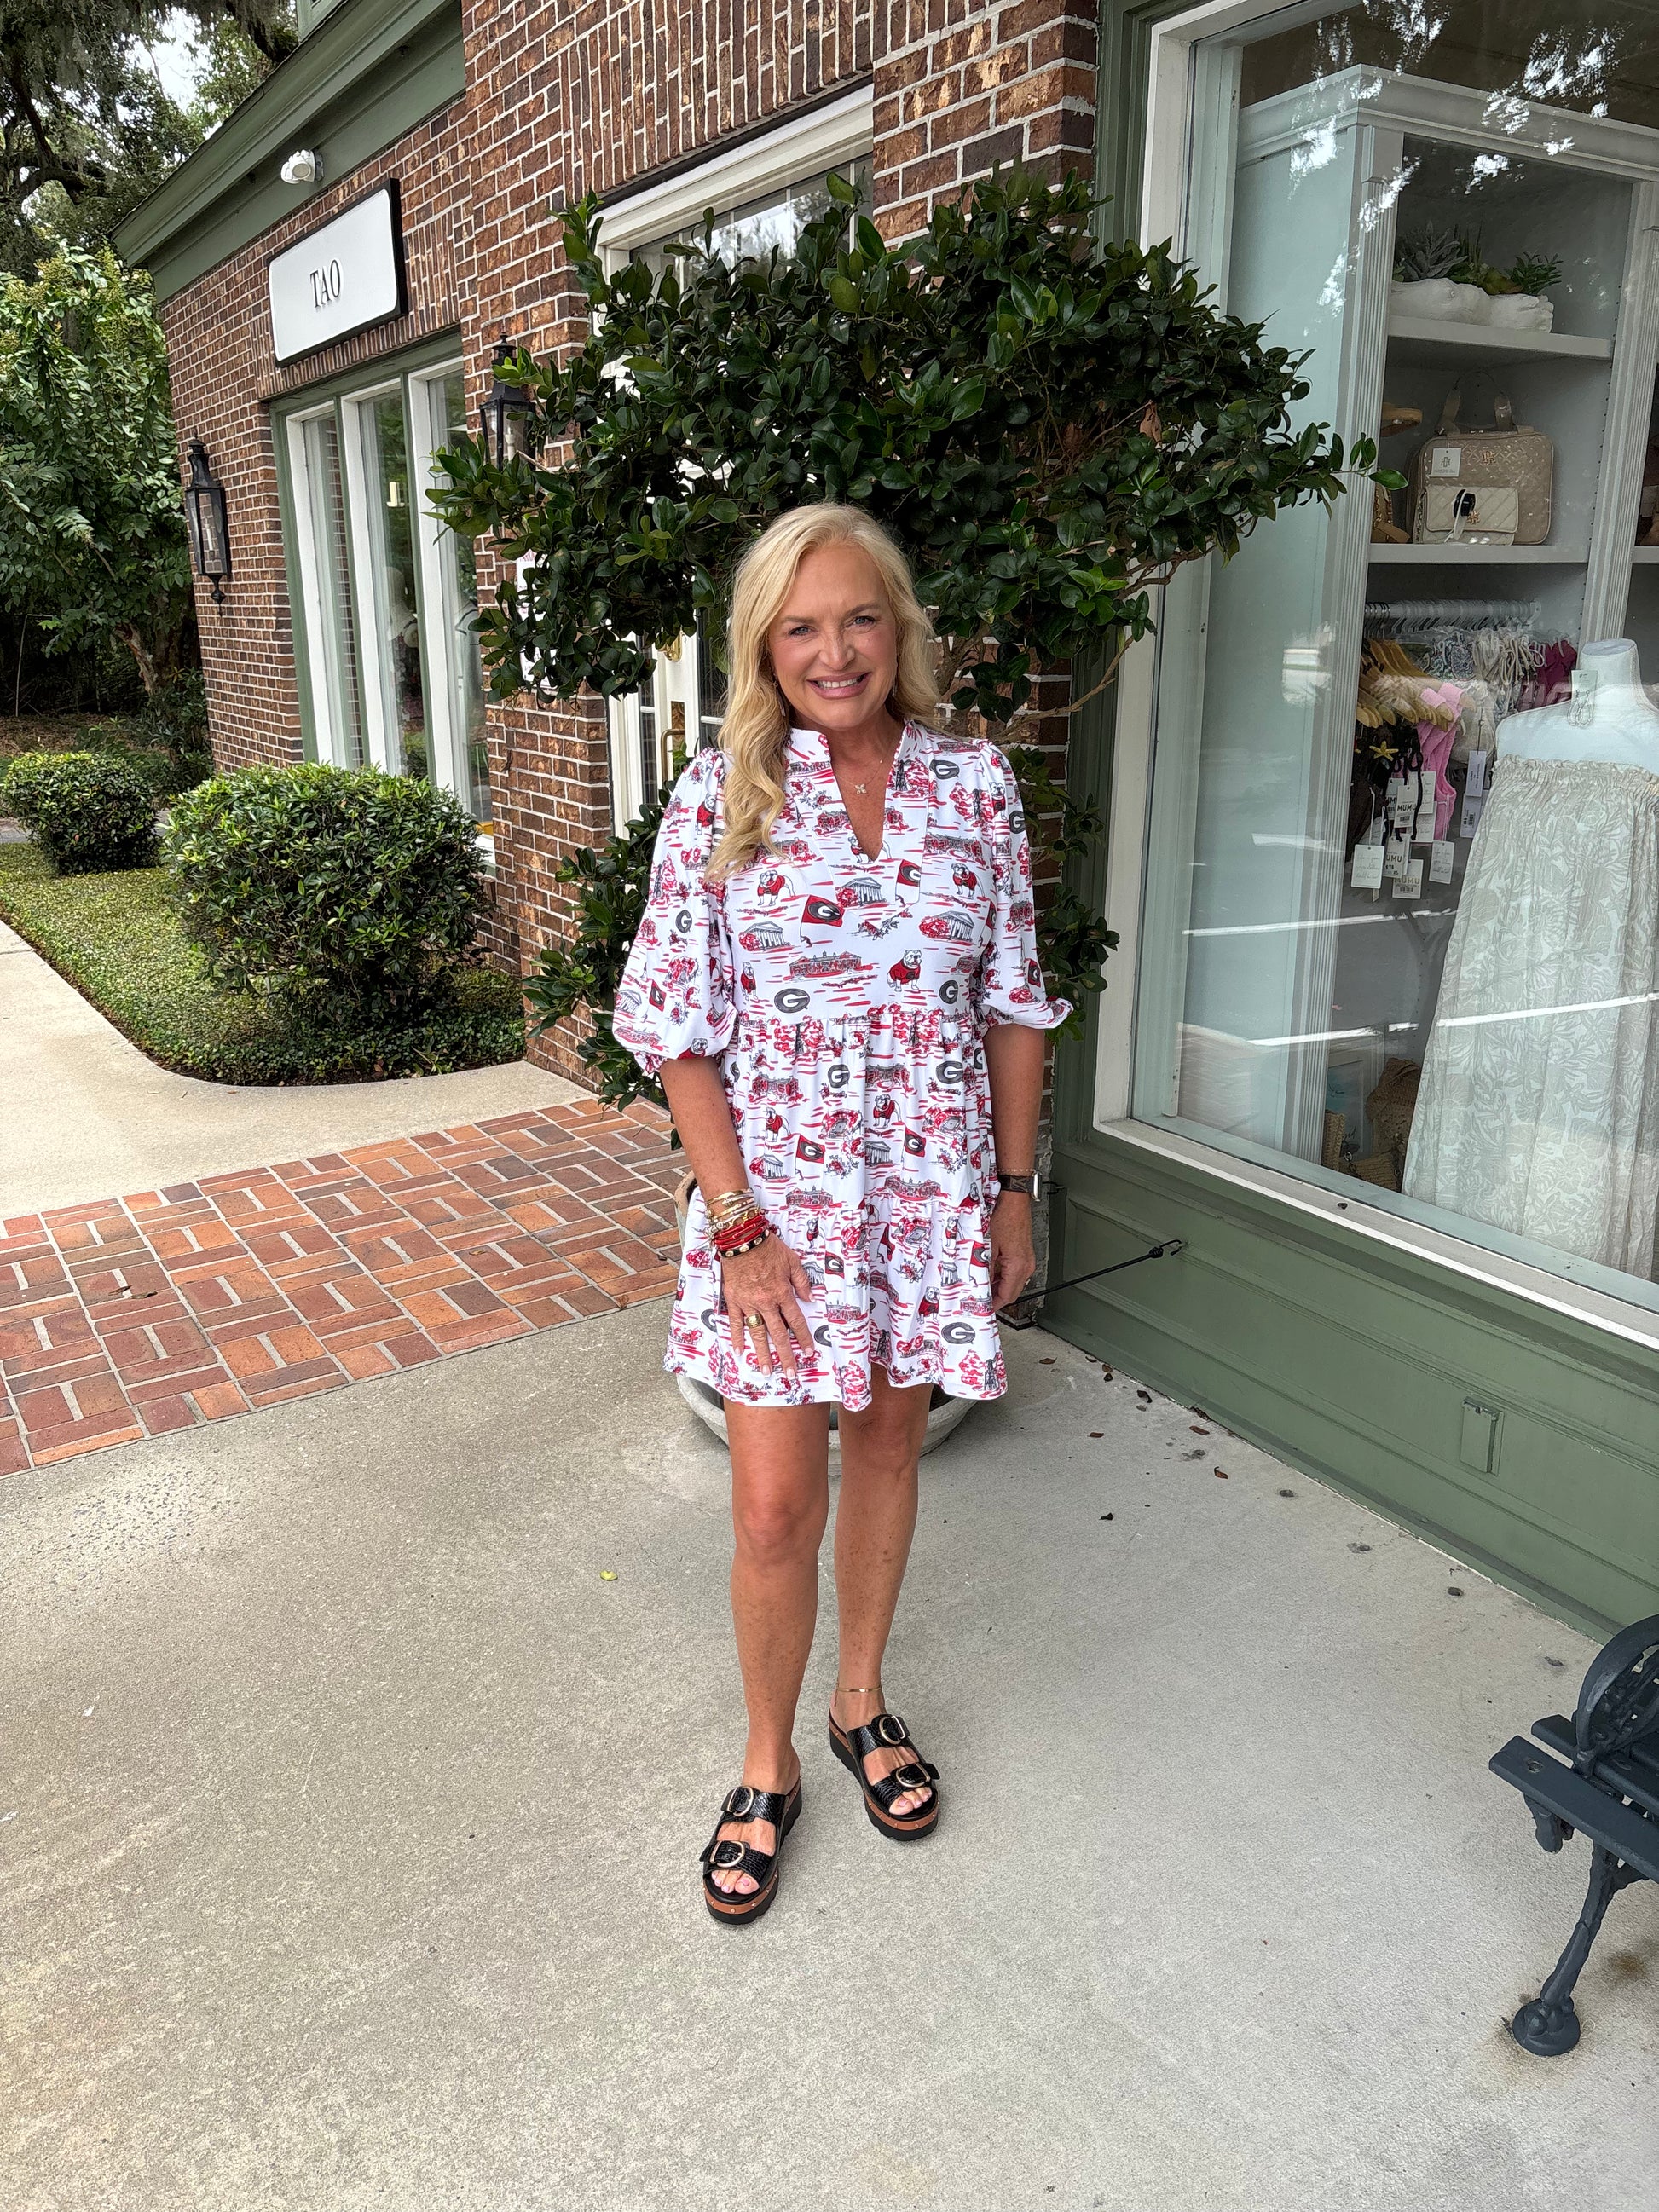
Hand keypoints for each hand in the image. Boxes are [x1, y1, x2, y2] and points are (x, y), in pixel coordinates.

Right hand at [720, 1234, 815, 1380]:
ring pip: (757, 1334)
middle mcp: (767, 1303)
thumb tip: (809, 1298)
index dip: (803, 1338)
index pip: (796, 1321)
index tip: (808, 1352)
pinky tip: (739, 1352)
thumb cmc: (768, 1247)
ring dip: (763, 1354)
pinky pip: (736, 1323)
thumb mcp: (792, 1261)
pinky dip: (737, 1338)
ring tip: (767, 1370)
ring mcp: (749, 1304)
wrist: (742, 1239)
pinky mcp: (734, 1301)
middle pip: (778, 1334)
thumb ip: (802, 1281)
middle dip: (785, 1356)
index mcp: (783, 1293)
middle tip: (790, 1373)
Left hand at [989, 1191, 1035, 1310]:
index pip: (1007, 1296)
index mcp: (1018, 1266)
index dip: (994, 1304)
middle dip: (996, 1298)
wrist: (1013, 1201)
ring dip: (999, 1287)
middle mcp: (1026, 1265)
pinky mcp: (1024, 1253)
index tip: (984, 1308)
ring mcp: (1026, 1259)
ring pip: (1013, 1283)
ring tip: (983, 1287)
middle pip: (1012, 1292)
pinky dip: (1003, 1277)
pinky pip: (1014, 1272)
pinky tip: (990, 1273)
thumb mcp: (987, 1245)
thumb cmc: (1004, 1217)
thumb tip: (976, 1282)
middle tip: (981, 1301)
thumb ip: (983, 1267)